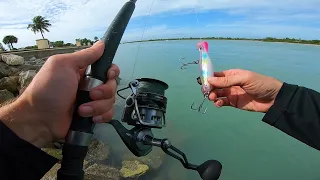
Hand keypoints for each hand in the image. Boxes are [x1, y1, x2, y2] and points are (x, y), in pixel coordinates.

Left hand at [0, 41, 119, 147]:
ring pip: (110, 101)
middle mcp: (89, 85)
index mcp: (83, 71)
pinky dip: (101, 116)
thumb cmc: (48, 89)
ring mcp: (91, 101)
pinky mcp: (92, 116)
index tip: (108, 75)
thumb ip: (85, 55)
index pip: (107, 68)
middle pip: (112, 85)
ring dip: (98, 106)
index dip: (112, 71)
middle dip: (104, 91)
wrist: (39, 120)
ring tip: (82, 110)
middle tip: (91, 95)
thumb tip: (101, 43)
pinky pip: (107, 114)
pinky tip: (90, 118)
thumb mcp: (63, 65)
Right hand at [208, 69, 282, 112]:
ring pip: (217, 94)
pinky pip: (222, 102)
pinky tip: (219, 104)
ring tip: (213, 98)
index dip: (208, 77)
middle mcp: (230, 83)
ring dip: (213, 96)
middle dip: (209, 88)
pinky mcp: (234, 103)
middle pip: (215, 85)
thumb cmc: (260, 84)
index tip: (202, 82)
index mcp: (232, 74)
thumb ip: (227, 80)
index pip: (216, 75)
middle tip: (207, 92)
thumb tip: (210, 79)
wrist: (273, 98)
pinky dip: (218, 103)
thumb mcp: (244, 78)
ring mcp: (231, 93)